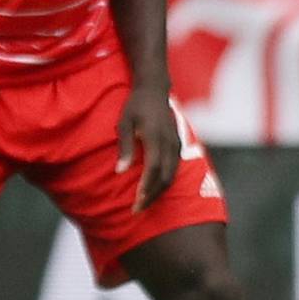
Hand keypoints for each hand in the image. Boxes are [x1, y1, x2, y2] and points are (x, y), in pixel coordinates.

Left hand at [117, 84, 180, 212]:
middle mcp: (169, 143)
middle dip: (152, 195)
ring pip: (172, 176)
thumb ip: (124, 147)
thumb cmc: (135, 106)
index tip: (137, 201)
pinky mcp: (178, 145)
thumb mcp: (124, 123)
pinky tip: (153, 189)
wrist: (154, 90)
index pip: (153, 168)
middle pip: (165, 177)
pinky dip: (164, 182)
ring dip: (158, 192)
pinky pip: (174, 169)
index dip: (146, 187)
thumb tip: (120, 171)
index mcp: (156, 138)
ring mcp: (176, 145)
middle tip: (137, 209)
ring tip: (144, 203)